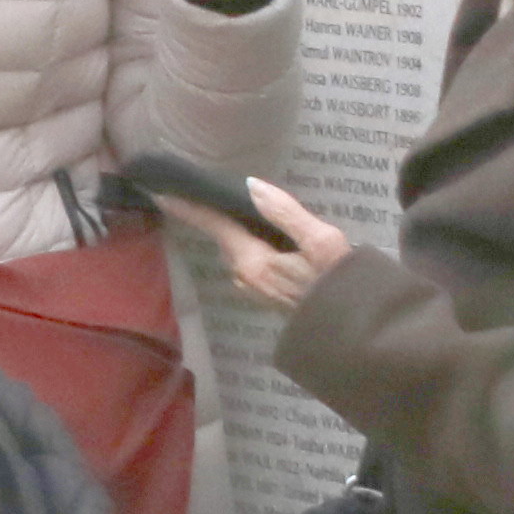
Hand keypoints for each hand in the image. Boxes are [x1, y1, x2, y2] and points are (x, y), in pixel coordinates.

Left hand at [200, 177, 358, 315]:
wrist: (353, 327)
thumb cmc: (339, 282)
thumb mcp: (320, 240)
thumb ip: (284, 212)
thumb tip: (251, 186)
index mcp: (252, 261)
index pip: (214, 226)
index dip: (189, 208)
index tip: (160, 193)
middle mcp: (244, 277)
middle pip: (223, 238)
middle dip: (212, 216)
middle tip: (203, 191)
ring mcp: (253, 288)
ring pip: (235, 250)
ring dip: (231, 230)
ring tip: (233, 208)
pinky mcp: (265, 294)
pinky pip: (247, 260)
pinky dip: (245, 243)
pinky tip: (260, 234)